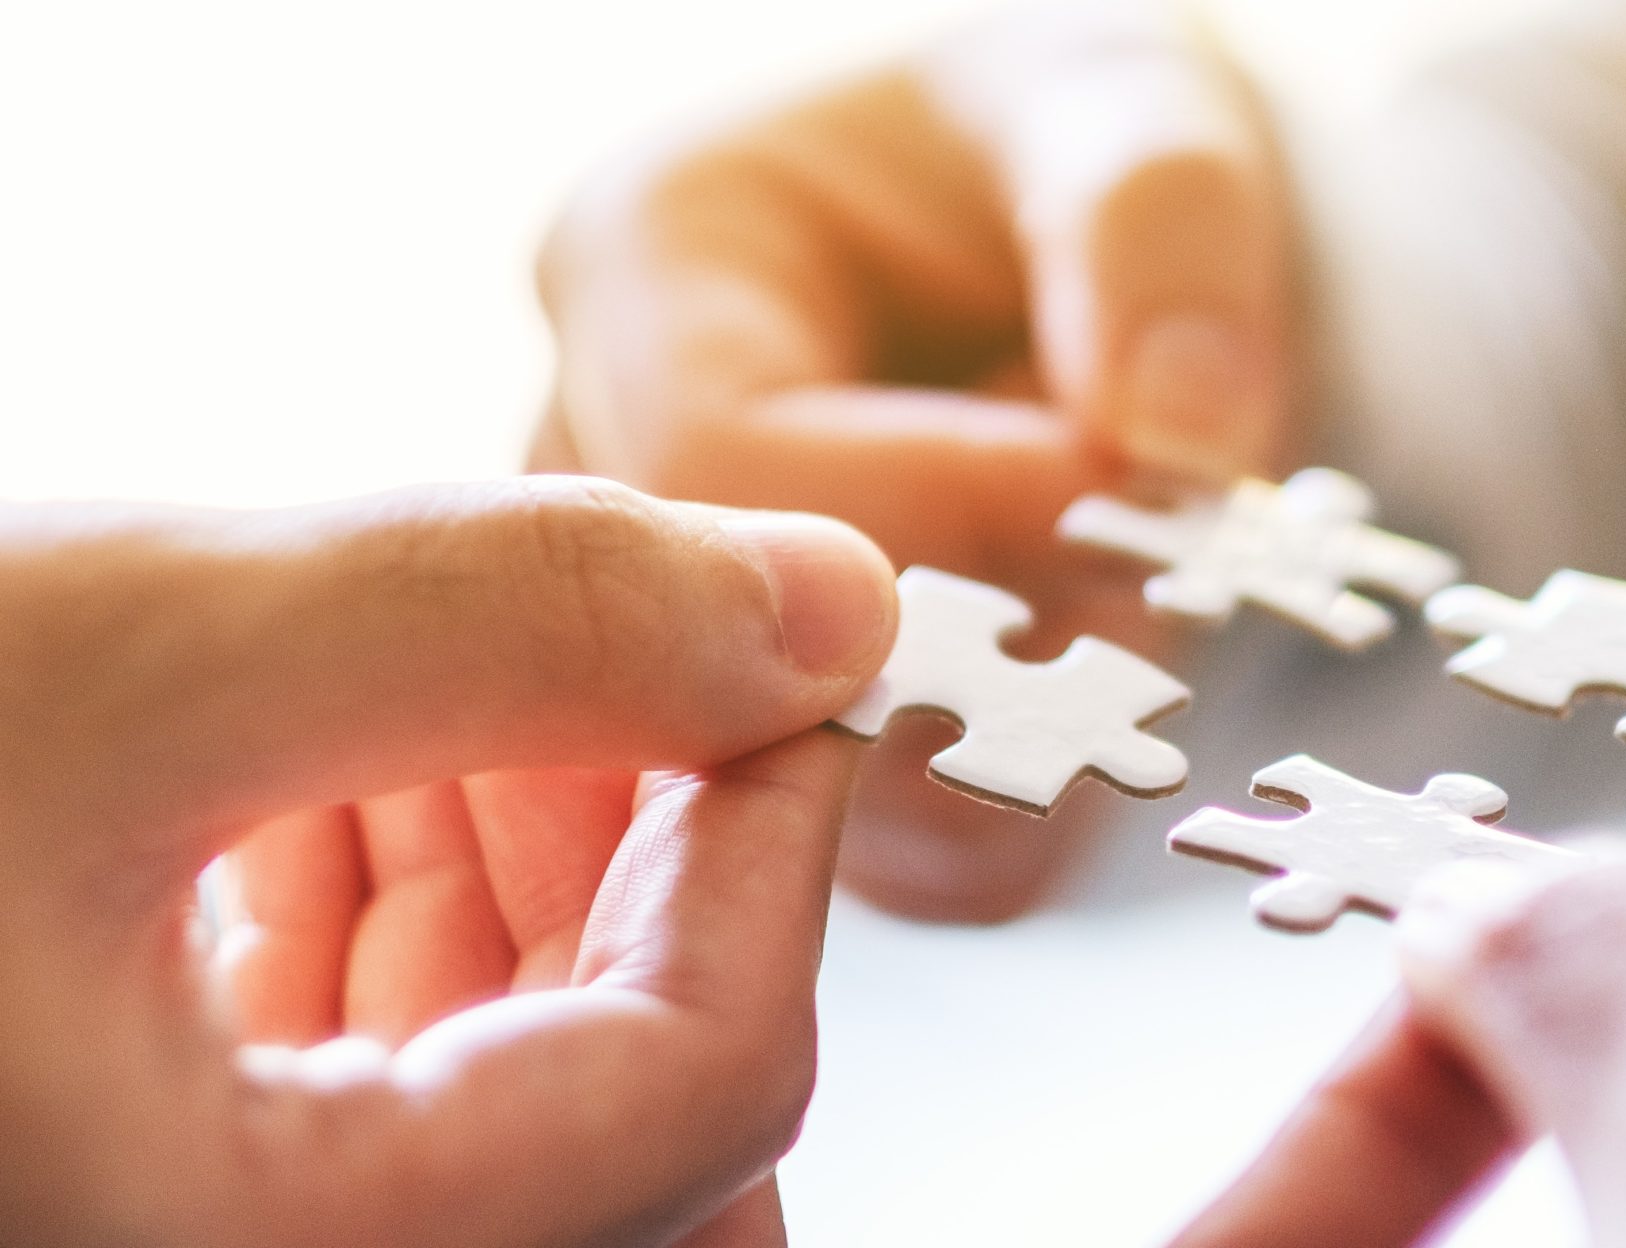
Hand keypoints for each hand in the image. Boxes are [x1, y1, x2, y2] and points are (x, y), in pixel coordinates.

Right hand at [0, 478, 893, 1247]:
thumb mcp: (133, 659)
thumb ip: (498, 627)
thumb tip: (815, 608)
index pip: (709, 1084)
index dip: (779, 838)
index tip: (780, 660)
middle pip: (624, 1104)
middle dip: (638, 856)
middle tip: (605, 662)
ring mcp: (182, 1230)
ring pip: (485, 1095)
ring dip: (502, 868)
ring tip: (421, 679)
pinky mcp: (129, 1178)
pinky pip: (334, 1096)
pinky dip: (366, 923)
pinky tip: (307, 767)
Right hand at [533, 0, 1291, 919]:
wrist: (1097, 253)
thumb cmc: (1075, 150)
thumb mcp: (1130, 111)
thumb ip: (1156, 228)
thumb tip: (1169, 436)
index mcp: (650, 261)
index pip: (720, 466)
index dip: (937, 521)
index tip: (1125, 503)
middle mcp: (606, 451)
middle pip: (714, 653)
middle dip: (976, 659)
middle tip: (1155, 613)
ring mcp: (665, 614)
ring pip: (787, 791)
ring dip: (997, 750)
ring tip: (1143, 655)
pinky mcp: (765, 733)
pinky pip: (867, 848)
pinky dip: (1008, 809)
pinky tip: (1103, 728)